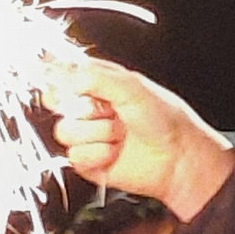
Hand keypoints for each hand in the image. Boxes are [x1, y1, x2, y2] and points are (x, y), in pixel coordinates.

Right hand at [47, 58, 234, 219]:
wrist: (177, 157)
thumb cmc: (165, 119)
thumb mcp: (129, 86)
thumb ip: (91, 76)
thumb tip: (58, 72)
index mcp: (98, 82)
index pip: (61, 75)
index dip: (62, 80)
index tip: (75, 86)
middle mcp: (90, 108)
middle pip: (56, 104)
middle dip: (84, 108)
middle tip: (108, 110)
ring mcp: (88, 134)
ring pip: (65, 131)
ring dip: (96, 133)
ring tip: (119, 133)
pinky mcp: (88, 161)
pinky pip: (75, 155)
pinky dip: (98, 154)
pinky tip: (116, 151)